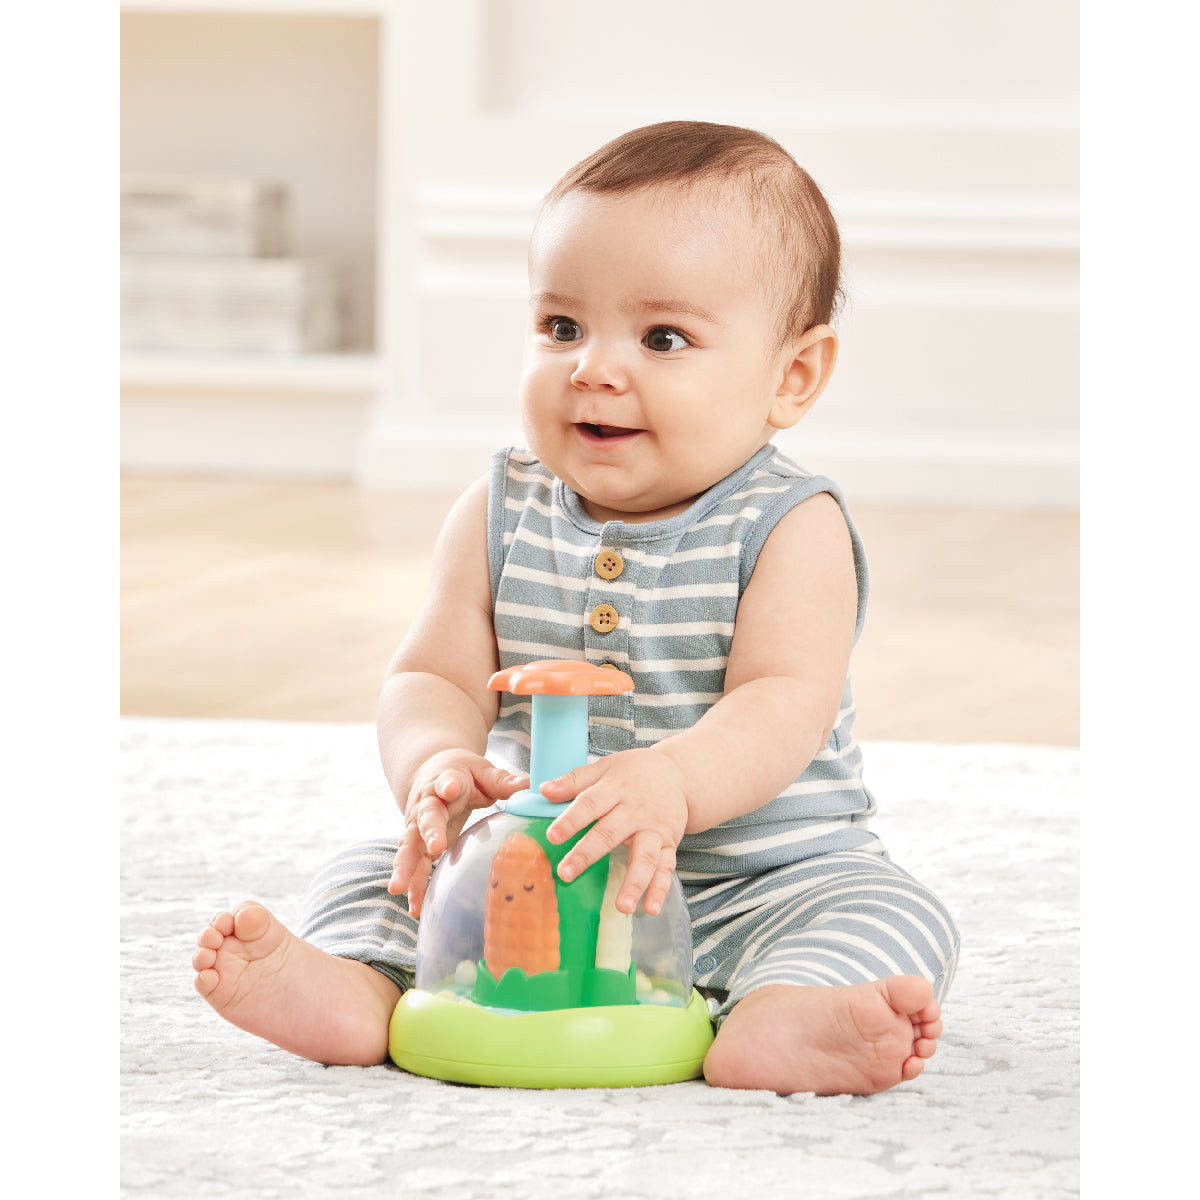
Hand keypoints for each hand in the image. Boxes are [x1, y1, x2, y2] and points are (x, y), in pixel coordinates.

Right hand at [389, 751, 527, 915]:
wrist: (430, 770)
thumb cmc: (462, 773)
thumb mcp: (483, 771)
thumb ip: (503, 781)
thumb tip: (530, 785)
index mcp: (447, 779)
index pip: (447, 781)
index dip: (448, 784)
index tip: (451, 788)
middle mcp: (427, 803)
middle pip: (426, 817)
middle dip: (430, 831)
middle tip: (436, 846)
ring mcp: (418, 825)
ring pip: (409, 845)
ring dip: (406, 866)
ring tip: (398, 888)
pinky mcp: (418, 843)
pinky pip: (414, 865)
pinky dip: (413, 885)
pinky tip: (414, 908)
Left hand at [539, 748, 688, 916]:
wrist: (678, 773)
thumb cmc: (634, 772)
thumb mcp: (605, 767)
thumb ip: (575, 780)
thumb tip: (543, 790)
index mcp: (616, 789)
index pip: (590, 804)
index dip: (571, 820)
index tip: (553, 836)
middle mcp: (636, 811)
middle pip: (611, 834)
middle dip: (588, 854)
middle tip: (566, 874)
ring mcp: (655, 830)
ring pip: (644, 857)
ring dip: (634, 882)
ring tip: (621, 907)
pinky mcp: (669, 844)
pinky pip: (666, 869)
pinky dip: (660, 890)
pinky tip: (650, 909)